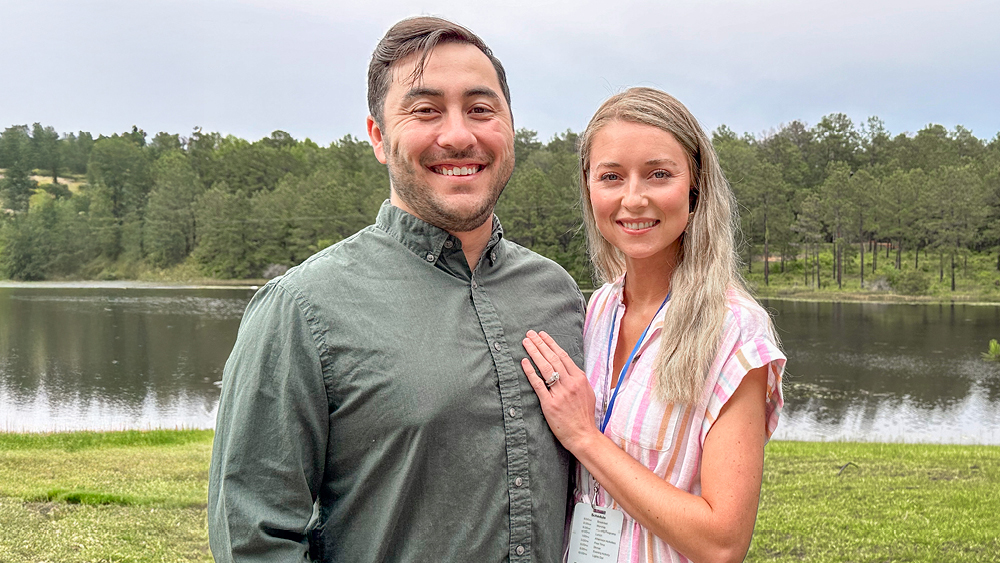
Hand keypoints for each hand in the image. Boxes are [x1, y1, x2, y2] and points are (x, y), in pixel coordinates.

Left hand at [520, 330, 600, 452]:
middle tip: (530, 334)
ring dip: (534, 353)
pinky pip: (538, 384)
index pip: (563, 356)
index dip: (551, 344)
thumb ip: (578, 379)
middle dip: (540, 344)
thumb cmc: (584, 415)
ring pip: (545, 368)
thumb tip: (568, 368)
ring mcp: (560, 393)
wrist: (584, 435)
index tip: (543, 335)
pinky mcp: (550, 404)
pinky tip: (524, 362)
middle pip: (553, 358)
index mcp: (580, 379)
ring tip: (526, 342)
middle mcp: (570, 383)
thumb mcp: (587, 392)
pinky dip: (530, 372)